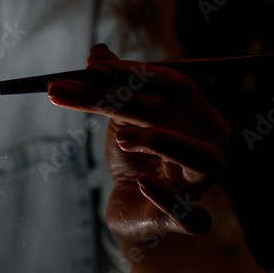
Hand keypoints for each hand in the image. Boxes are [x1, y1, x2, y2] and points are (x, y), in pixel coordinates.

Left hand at [47, 44, 230, 239]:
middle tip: (62, 89)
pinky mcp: (185, 222)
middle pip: (168, 112)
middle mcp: (211, 149)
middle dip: (114, 96)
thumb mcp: (123, 120)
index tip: (86, 69)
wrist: (135, 215)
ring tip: (122, 138)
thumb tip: (98, 50)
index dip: (132, 72)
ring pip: (200, 157)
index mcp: (202, 119)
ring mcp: (201, 187)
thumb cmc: (136, 162)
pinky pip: (190, 214)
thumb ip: (115, 86)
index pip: (175, 84)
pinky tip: (144, 184)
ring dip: (159, 140)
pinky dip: (167, 198)